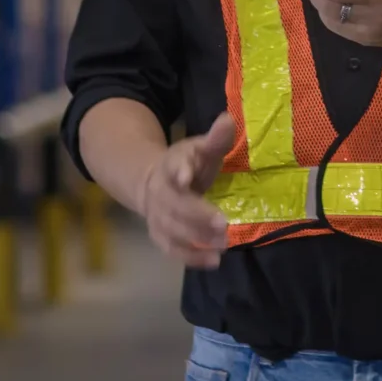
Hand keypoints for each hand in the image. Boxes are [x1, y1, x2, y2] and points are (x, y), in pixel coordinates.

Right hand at [137, 112, 236, 269]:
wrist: (152, 182)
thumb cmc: (187, 164)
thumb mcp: (200, 148)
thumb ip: (215, 139)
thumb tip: (228, 119)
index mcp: (171, 165)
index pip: (173, 167)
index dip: (179, 171)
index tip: (186, 176)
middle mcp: (161, 193)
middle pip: (175, 206)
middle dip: (197, 215)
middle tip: (223, 224)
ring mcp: (158, 216)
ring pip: (173, 230)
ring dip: (198, 239)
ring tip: (224, 243)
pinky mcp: (161, 236)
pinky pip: (173, 250)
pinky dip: (192, 257)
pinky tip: (214, 261)